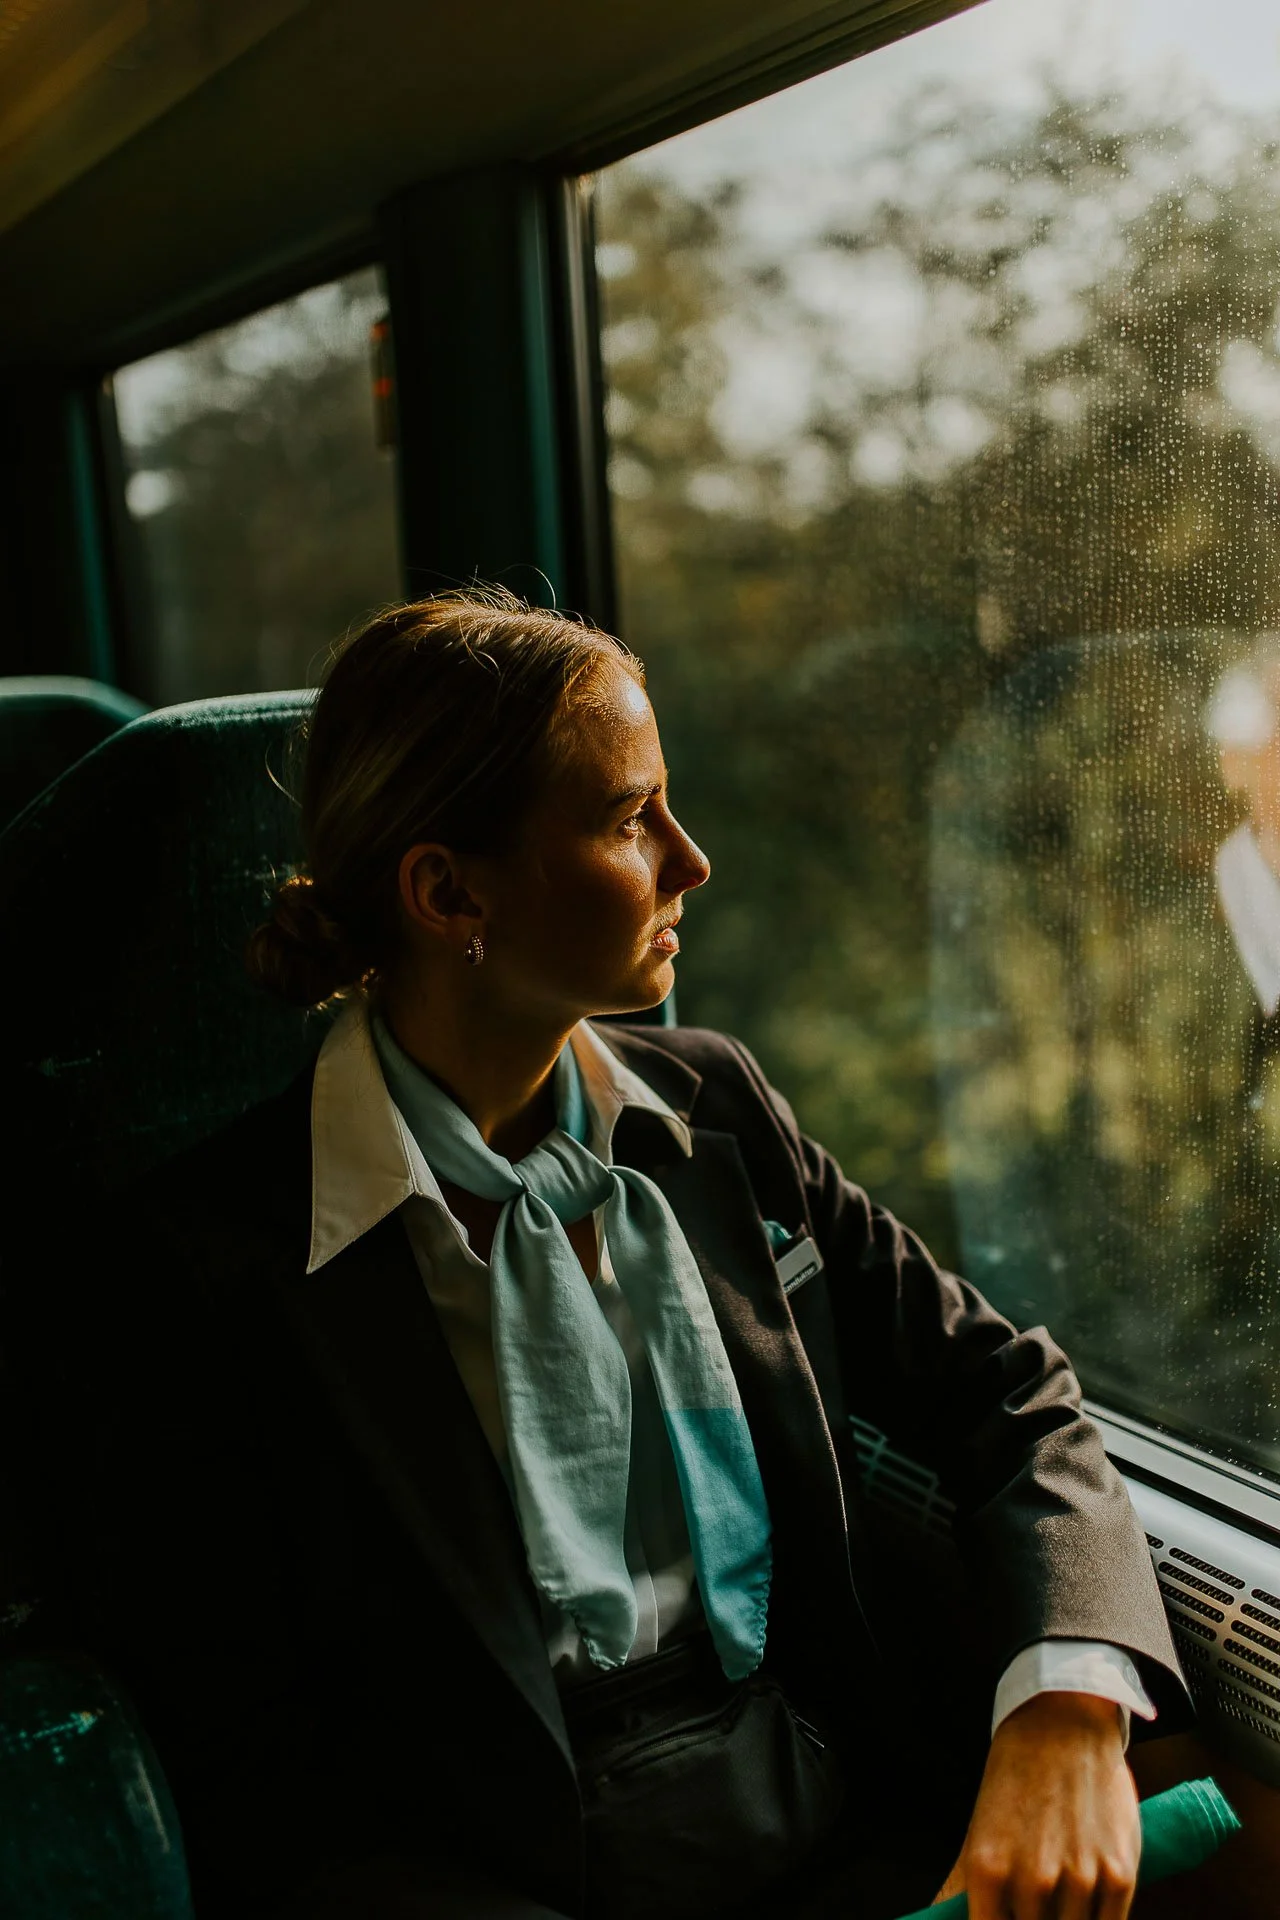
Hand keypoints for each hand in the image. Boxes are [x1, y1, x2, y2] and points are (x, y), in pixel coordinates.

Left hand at [933, 1691, 1139, 1919]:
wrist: (1063, 1724)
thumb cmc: (1017, 1779)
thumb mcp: (981, 1833)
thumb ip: (973, 1890)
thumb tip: (956, 1918)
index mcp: (987, 1870)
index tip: (1010, 1919)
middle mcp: (1032, 1879)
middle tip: (1037, 1904)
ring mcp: (1078, 1879)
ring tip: (1061, 1895)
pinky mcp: (1118, 1874)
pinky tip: (1087, 1905)